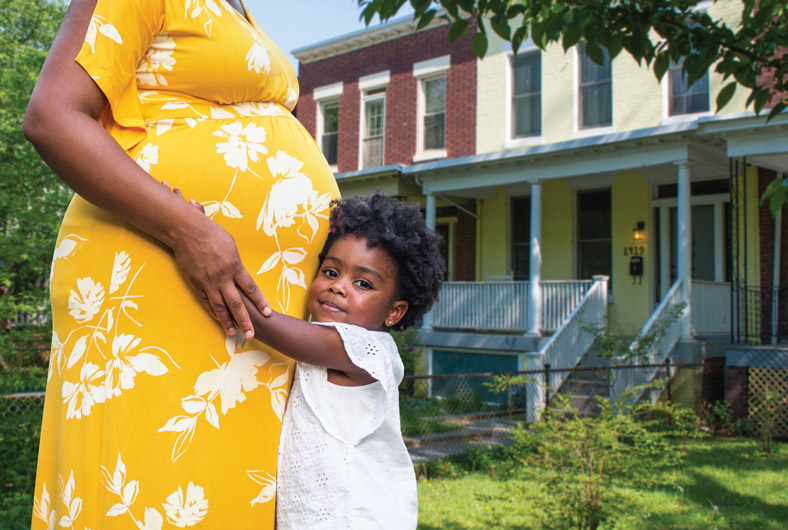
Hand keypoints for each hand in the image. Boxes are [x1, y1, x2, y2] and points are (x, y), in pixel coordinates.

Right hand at [163, 182, 271, 337]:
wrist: (187, 230)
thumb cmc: (212, 233)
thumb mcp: (231, 245)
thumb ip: (237, 263)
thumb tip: (240, 273)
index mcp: (235, 267)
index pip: (251, 289)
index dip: (260, 302)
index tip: (268, 313)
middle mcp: (223, 277)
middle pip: (237, 304)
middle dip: (245, 321)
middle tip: (251, 334)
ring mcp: (208, 282)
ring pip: (220, 307)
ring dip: (227, 321)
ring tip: (233, 333)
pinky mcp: (196, 283)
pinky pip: (206, 301)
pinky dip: (213, 311)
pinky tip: (219, 319)